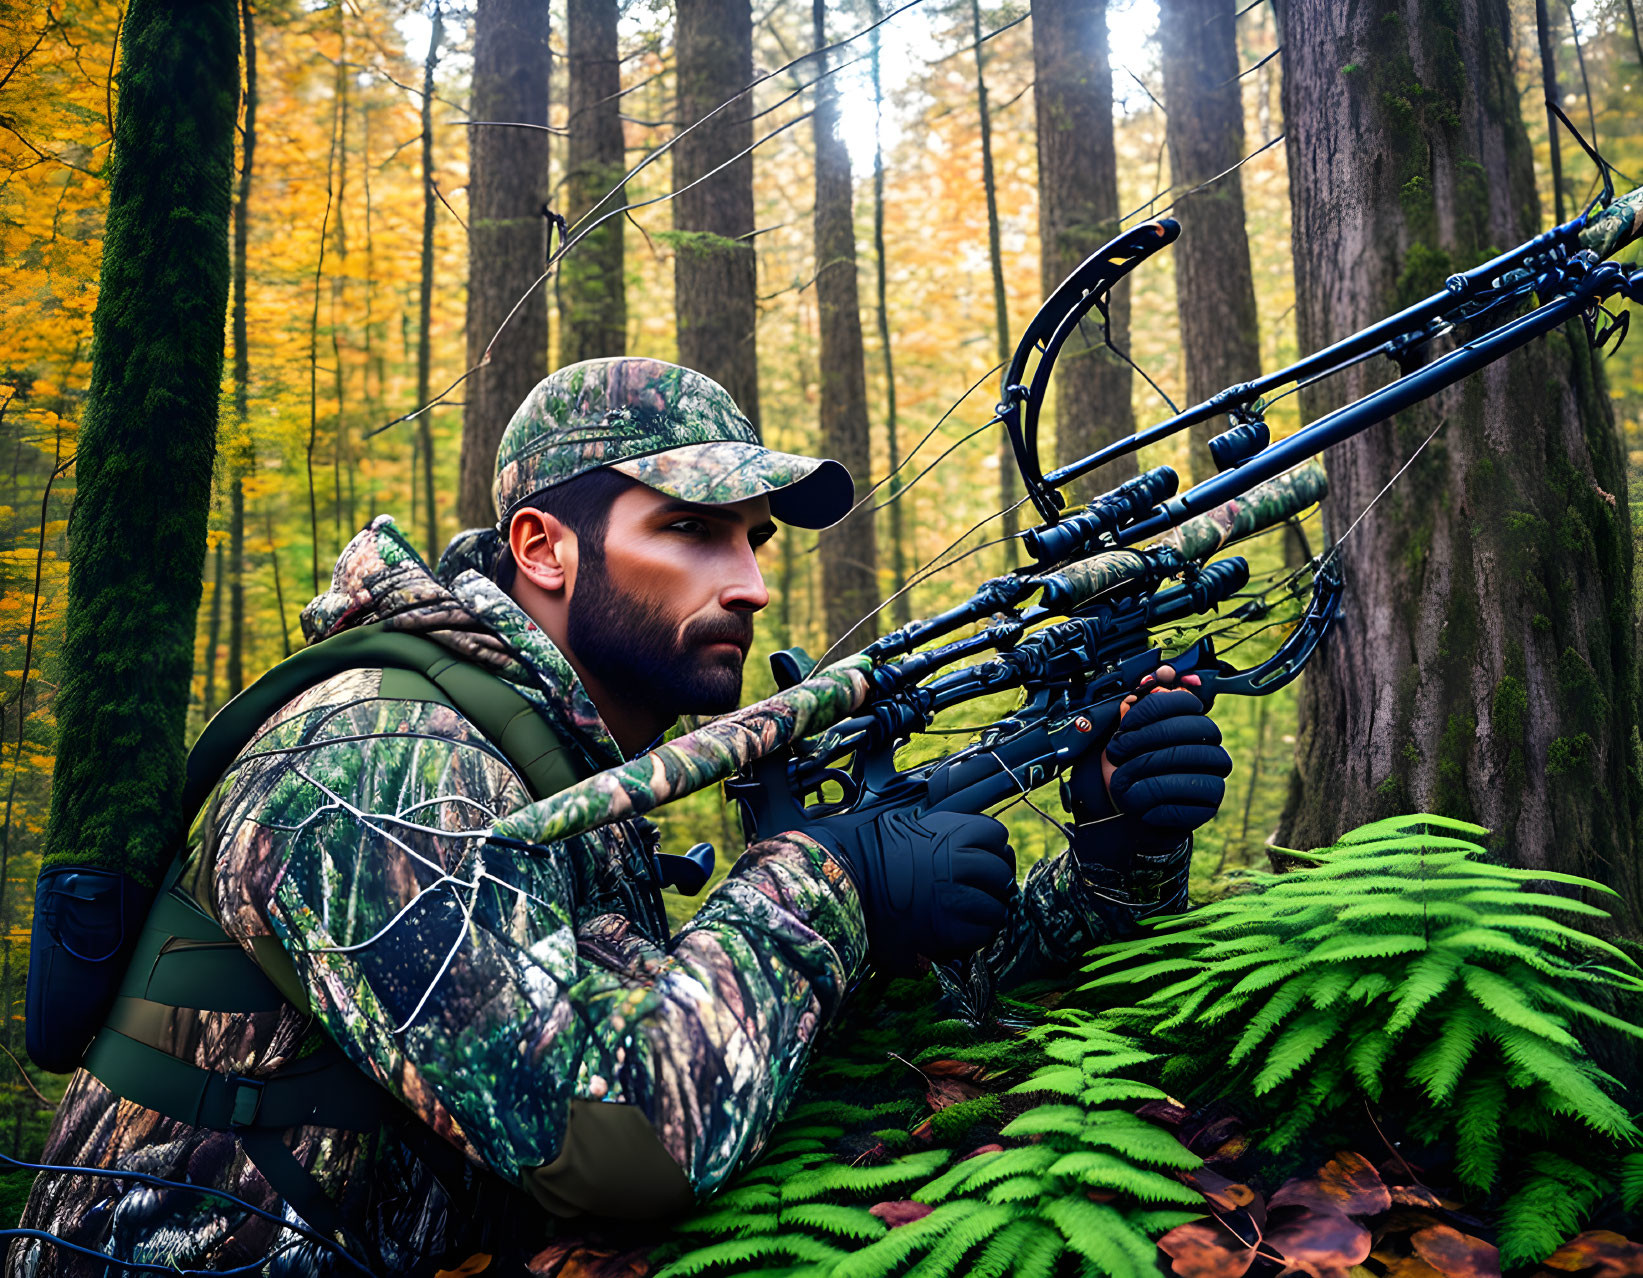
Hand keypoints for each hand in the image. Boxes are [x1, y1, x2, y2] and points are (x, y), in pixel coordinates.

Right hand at [808, 809, 1015, 974]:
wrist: (838, 887)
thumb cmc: (862, 856)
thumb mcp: (900, 825)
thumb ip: (933, 830)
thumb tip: (957, 835)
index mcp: (949, 831)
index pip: (996, 835)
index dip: (992, 849)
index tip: (981, 861)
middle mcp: (957, 860)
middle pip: (1000, 871)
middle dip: (994, 883)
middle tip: (977, 894)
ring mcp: (955, 896)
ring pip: (998, 906)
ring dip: (987, 912)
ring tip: (966, 917)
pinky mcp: (947, 930)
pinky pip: (981, 934)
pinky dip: (973, 936)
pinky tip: (955, 935)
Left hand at [1065, 666, 1232, 853]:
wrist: (1127, 812)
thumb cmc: (1127, 770)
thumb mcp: (1123, 738)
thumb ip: (1135, 710)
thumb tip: (1158, 675)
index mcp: (1193, 724)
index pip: (1183, 702)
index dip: (1150, 710)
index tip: (1123, 726)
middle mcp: (1211, 747)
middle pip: (1187, 730)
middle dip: (1143, 740)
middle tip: (1115, 753)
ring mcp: (1213, 777)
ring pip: (1185, 763)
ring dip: (1143, 772)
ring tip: (1121, 781)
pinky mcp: (1208, 806)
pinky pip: (1185, 801)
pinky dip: (1154, 803)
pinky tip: (1139, 804)